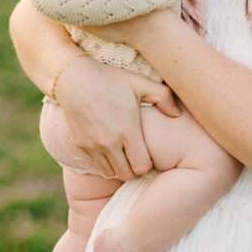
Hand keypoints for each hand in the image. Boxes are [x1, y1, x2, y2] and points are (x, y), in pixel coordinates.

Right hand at [56, 56, 179, 179]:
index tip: (147, 151)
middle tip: (136, 153)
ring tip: (123, 152)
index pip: (142, 166)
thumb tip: (177, 114)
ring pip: (110, 173)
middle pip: (127, 174)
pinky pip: (96, 164)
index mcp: (127, 130)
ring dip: (118, 166)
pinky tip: (108, 145)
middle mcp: (109, 142)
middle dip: (134, 167)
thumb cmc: (110, 79)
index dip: (148, 162)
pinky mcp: (80, 144)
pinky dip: (104, 160)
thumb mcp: (139, 82)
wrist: (73, 77)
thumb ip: (163, 97)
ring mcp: (92, 145)